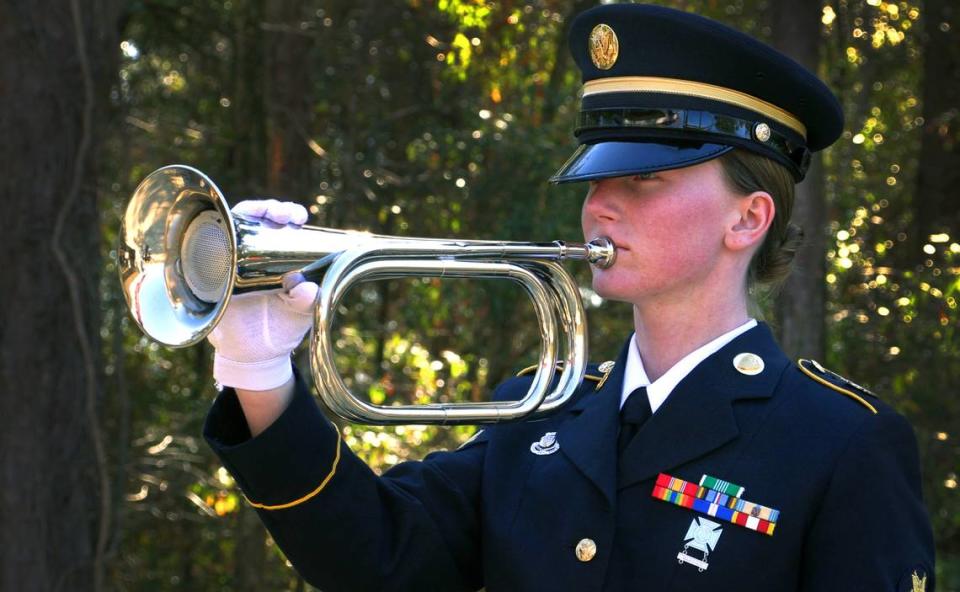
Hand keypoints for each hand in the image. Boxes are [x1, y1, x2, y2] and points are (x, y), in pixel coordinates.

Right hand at [208, 200, 317, 390]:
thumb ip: (306, 301)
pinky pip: (207, 247)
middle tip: (283, 215)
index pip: (285, 225)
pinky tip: (226, 227)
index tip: (299, 217)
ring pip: (235, 225)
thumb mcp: (301, 314)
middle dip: (271, 208)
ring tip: (263, 214)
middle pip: (260, 218)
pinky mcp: (212, 274)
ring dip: (248, 212)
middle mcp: (256, 253)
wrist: (253, 354)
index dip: (291, 213)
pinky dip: (215, 233)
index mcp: (282, 257)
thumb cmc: (280, 327)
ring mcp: (233, 260)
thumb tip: (307, 288)